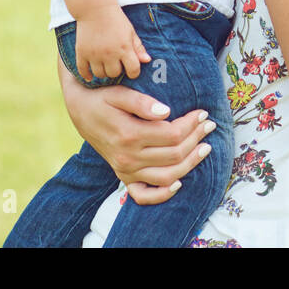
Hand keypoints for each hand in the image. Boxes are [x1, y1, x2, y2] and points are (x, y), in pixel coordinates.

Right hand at [58, 58, 215, 204]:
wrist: (80, 111)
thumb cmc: (103, 98)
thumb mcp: (119, 93)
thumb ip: (142, 102)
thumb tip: (166, 112)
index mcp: (129, 134)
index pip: (172, 135)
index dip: (192, 124)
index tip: (203, 113)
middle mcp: (127, 157)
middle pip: (174, 155)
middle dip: (197, 139)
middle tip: (209, 125)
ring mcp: (125, 170)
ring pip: (167, 176)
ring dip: (190, 164)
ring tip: (205, 147)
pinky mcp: (123, 176)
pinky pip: (143, 195)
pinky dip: (162, 194)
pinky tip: (179, 183)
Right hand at [75, 6, 149, 80]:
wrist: (95, 8)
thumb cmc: (116, 20)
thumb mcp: (130, 32)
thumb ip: (138, 47)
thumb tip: (147, 61)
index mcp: (124, 48)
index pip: (133, 70)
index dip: (134, 72)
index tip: (131, 69)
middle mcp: (109, 53)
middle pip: (114, 74)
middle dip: (117, 70)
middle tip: (116, 63)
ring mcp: (94, 54)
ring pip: (100, 74)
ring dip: (103, 72)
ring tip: (105, 65)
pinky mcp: (82, 52)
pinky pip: (83, 71)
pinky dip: (86, 75)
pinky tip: (89, 76)